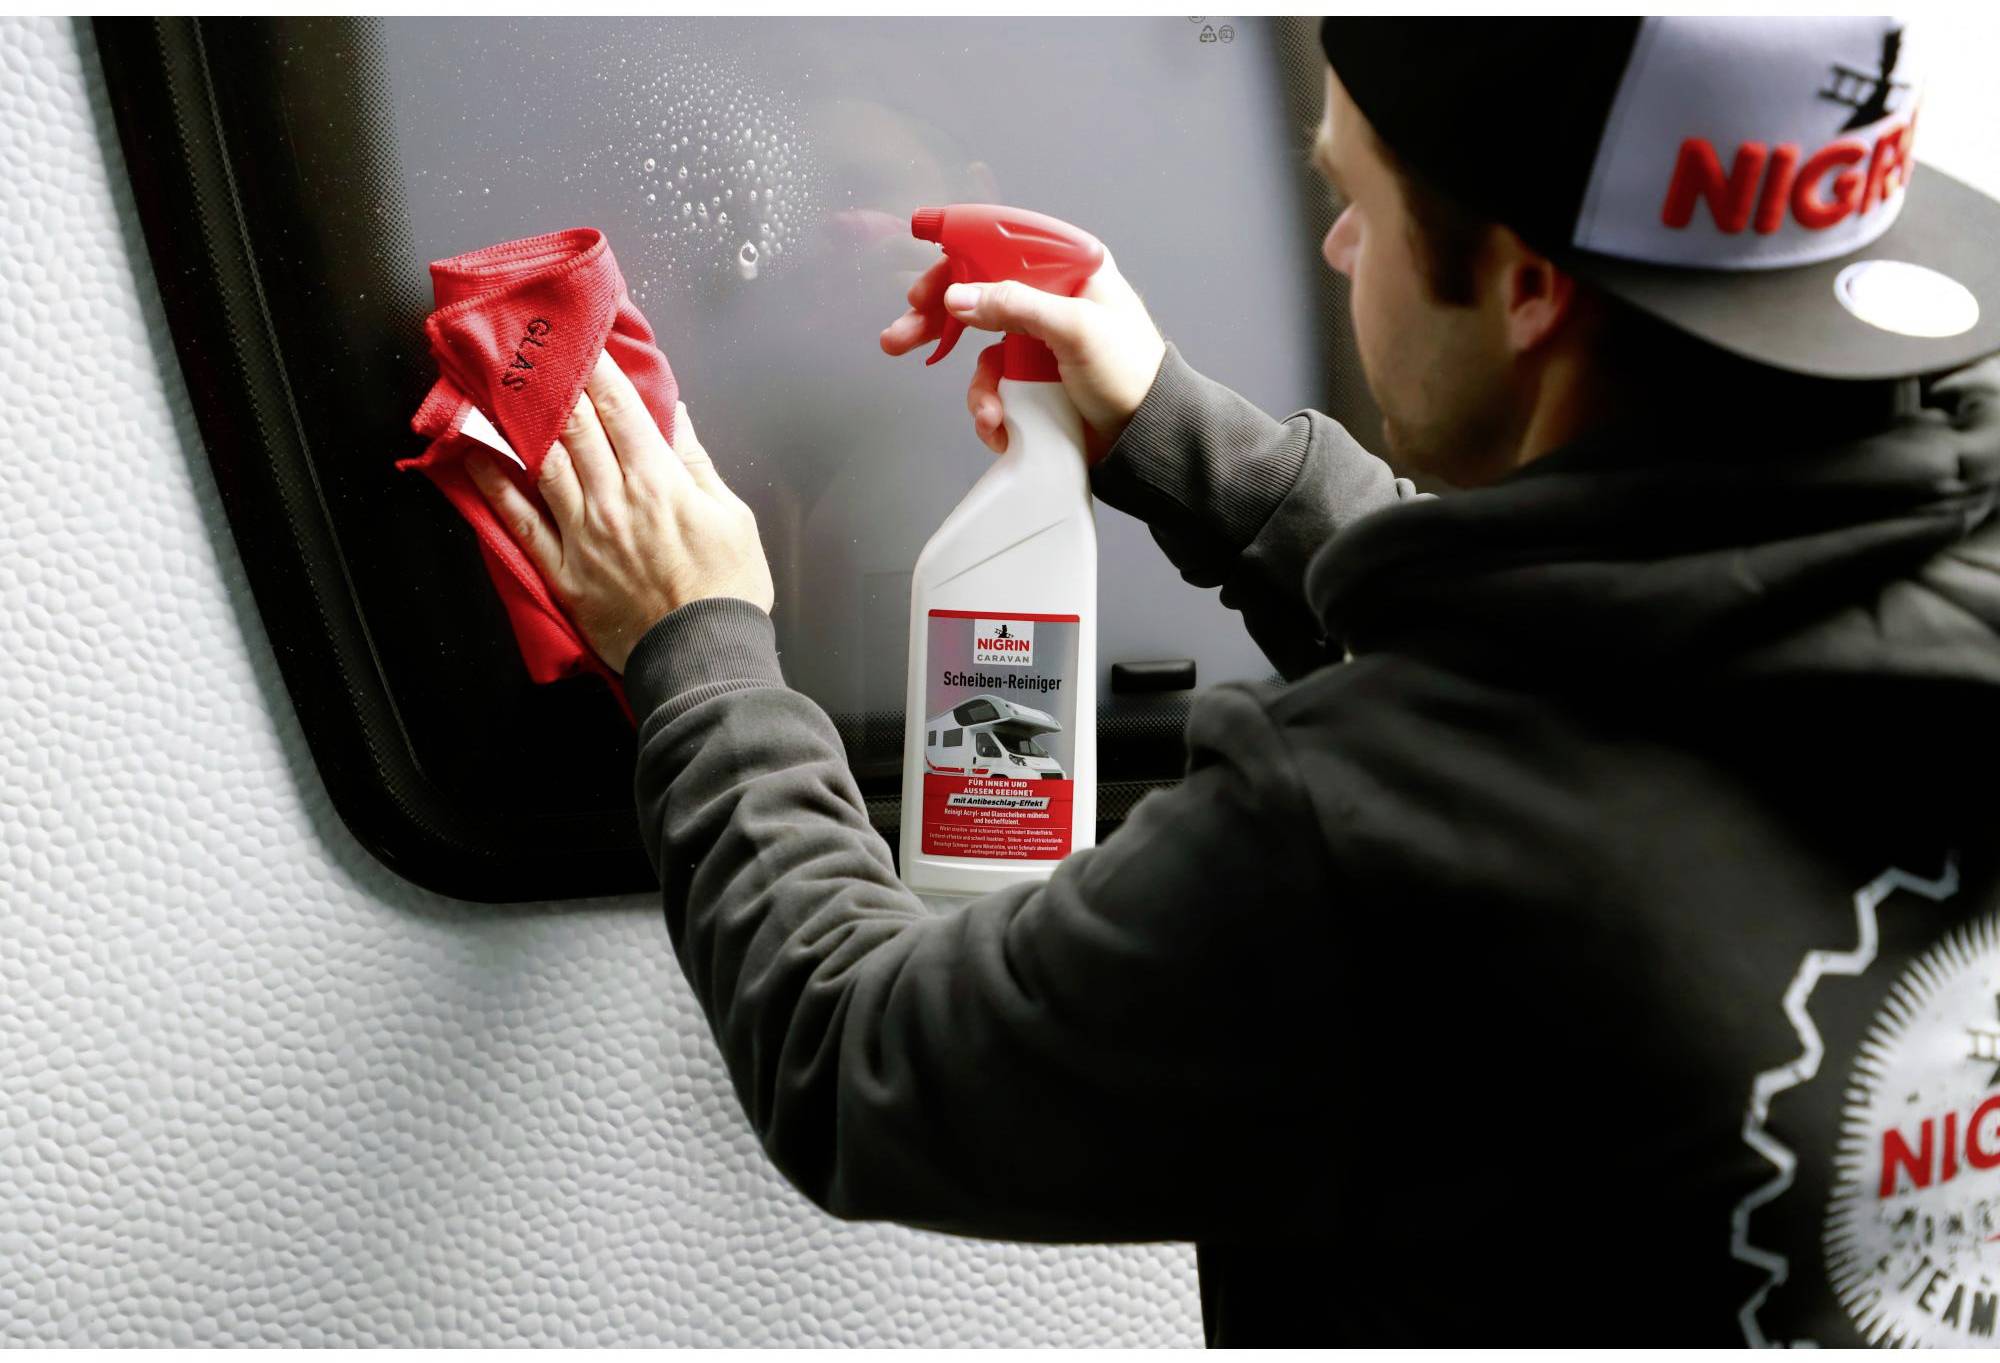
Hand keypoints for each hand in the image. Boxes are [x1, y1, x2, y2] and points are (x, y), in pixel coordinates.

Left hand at [467, 351, 774, 674]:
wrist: (702, 656)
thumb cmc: (728, 589)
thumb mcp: (732, 517)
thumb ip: (697, 464)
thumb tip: (676, 418)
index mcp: (660, 481)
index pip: (621, 409)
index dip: (598, 368)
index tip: (580, 338)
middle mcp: (613, 500)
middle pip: (576, 426)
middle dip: (555, 382)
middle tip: (533, 349)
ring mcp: (582, 535)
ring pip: (543, 463)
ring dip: (518, 421)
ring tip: (497, 386)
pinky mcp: (562, 571)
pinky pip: (520, 522)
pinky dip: (495, 486)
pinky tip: (475, 456)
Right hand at [879, 248, 1166, 460]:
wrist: (1147, 439)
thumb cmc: (1133, 375)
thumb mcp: (1077, 331)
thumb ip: (1016, 307)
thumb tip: (958, 297)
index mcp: (1069, 270)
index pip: (1002, 243)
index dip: (960, 244)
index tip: (921, 240)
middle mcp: (1049, 300)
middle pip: (977, 294)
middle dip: (937, 319)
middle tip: (901, 335)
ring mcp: (1037, 342)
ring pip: (980, 350)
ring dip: (976, 386)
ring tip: (987, 413)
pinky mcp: (1031, 381)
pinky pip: (994, 387)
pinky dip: (991, 409)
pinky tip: (1002, 427)